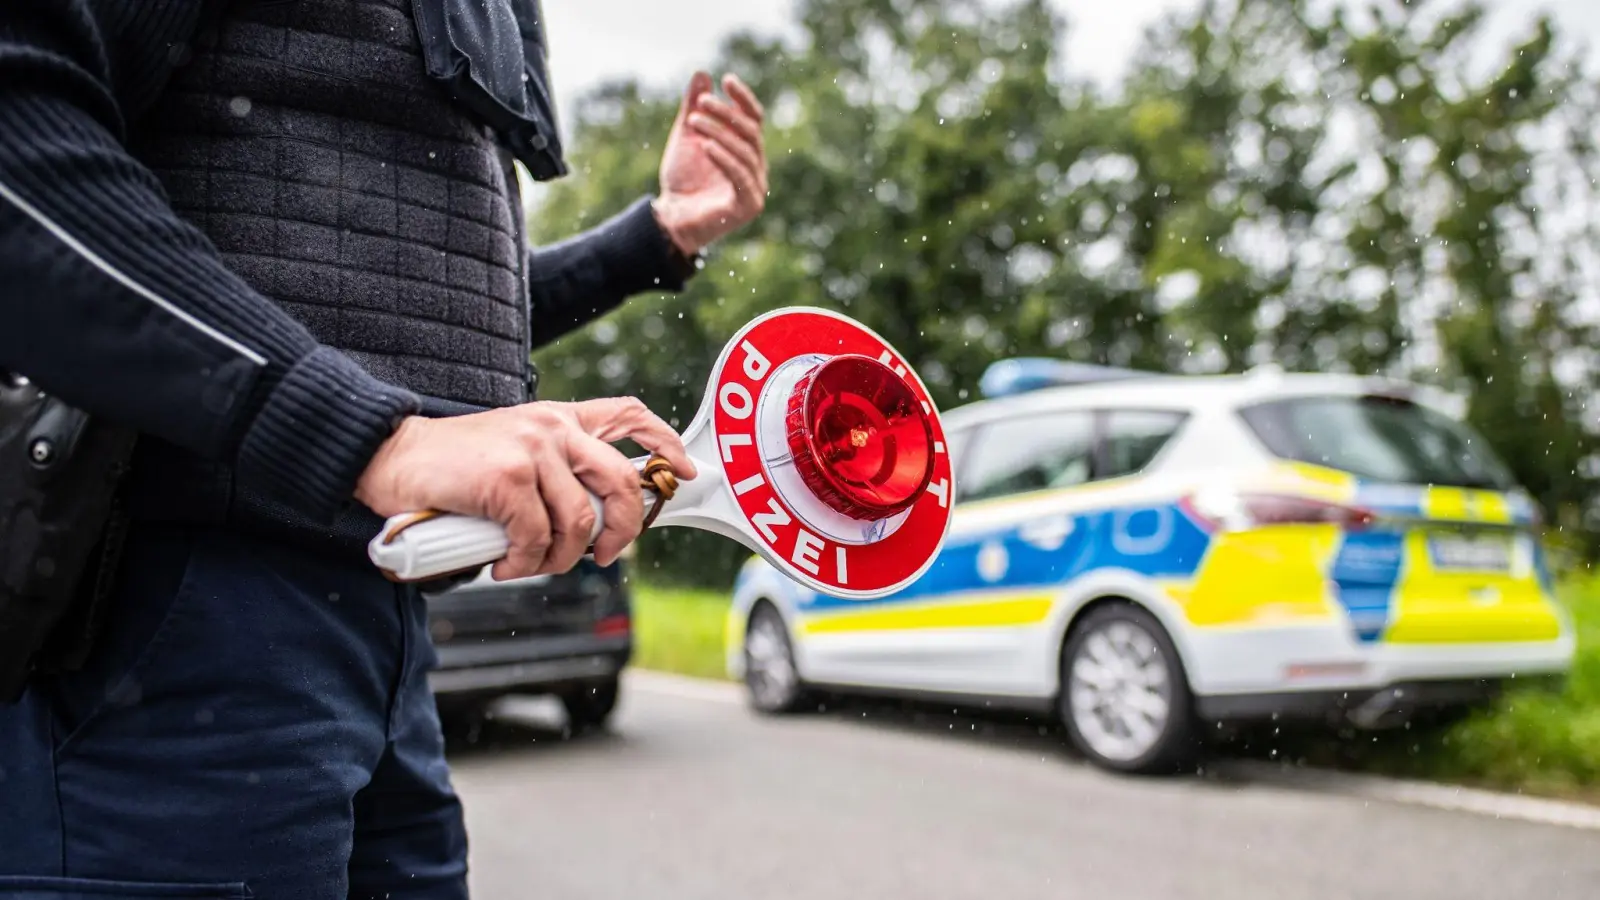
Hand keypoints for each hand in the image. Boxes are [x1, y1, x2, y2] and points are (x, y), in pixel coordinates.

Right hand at [354, 398, 696, 579]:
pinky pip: (537, 538)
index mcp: (559, 419)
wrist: (393, 457)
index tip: (683, 469)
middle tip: (604, 555)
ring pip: (579, 521)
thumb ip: (554, 471)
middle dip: (624, 529)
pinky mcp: (508, 479)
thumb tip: (594, 524)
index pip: (628, 414)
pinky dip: (523, 563)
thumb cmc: (453, 467)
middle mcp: (552, 428)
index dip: (664, 442)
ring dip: (559, 559)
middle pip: (620, 481)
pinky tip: (502, 565)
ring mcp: (532, 451)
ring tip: (530, 565)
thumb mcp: (515, 452)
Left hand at [652, 71, 768, 255]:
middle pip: (750, 132)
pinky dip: (724, 159)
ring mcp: (755, 187)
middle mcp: (756, 167)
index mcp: (746, 150)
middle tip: (701, 102)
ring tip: (694, 121)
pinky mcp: (747, 206)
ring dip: (718, 133)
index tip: (726, 80)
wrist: (671, 218)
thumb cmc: (682, 179)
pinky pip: (740, 177)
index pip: (754, 118)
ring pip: (744, 152)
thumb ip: (694, 108)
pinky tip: (706, 146)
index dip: (743, 98)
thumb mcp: (686, 137)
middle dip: (726, 114)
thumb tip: (703, 74)